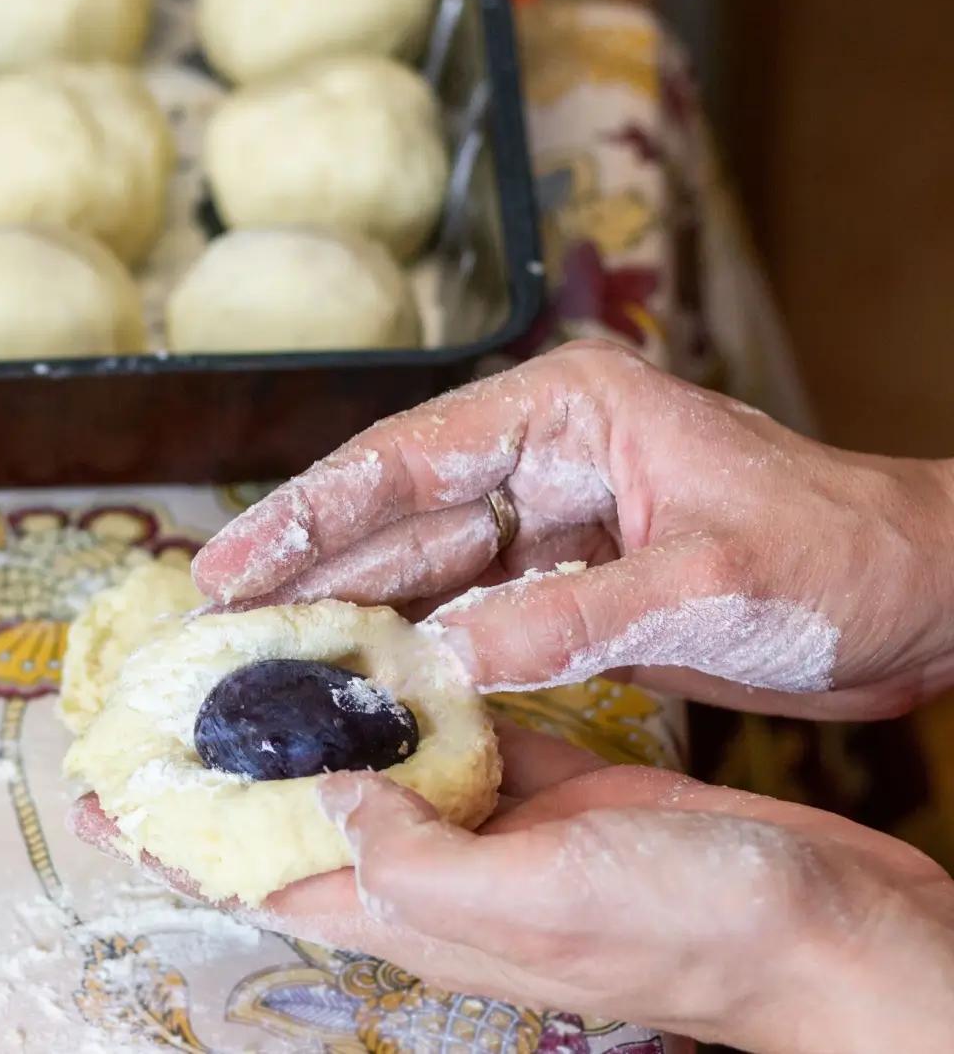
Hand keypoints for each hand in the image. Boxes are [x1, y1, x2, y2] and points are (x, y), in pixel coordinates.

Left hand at [72, 728, 953, 1052]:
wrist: (824, 923)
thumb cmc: (692, 928)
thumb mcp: (536, 900)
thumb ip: (412, 858)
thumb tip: (317, 804)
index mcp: (412, 911)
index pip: (252, 875)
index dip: (166, 836)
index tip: (89, 789)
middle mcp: (432, 869)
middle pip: (290, 812)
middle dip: (217, 760)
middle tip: (153, 694)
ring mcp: (488, 824)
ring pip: (366, 758)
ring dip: (303, 710)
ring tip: (239, 649)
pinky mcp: (545, 781)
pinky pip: (451, 726)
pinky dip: (408, 683)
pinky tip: (375, 635)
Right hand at [191, 339, 953, 718]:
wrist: (930, 602)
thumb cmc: (844, 559)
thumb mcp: (711, 586)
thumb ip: (572, 618)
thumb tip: (443, 659)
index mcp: (565, 412)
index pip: (405, 458)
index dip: (306, 514)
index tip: (227, 566)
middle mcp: (544, 458)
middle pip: (393, 513)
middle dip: (303, 567)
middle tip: (210, 623)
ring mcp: (553, 523)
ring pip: (420, 567)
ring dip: (343, 612)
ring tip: (254, 657)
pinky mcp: (570, 584)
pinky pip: (468, 614)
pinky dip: (411, 647)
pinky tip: (352, 680)